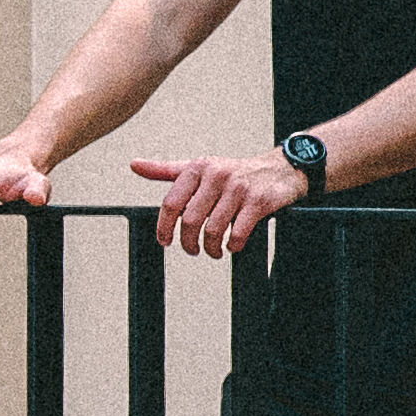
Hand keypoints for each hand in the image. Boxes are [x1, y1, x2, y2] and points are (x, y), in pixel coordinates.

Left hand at [132, 150, 304, 259]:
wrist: (280, 169)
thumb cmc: (234, 173)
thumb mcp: (199, 168)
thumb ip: (166, 170)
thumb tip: (135, 165)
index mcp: (198, 168)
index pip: (171, 202)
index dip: (164, 226)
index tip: (164, 241)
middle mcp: (217, 175)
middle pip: (191, 221)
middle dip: (188, 243)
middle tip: (192, 249)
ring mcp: (238, 188)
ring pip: (213, 230)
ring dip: (211, 248)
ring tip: (212, 250)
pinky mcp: (258, 202)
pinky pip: (238, 233)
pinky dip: (232, 246)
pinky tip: (232, 245)